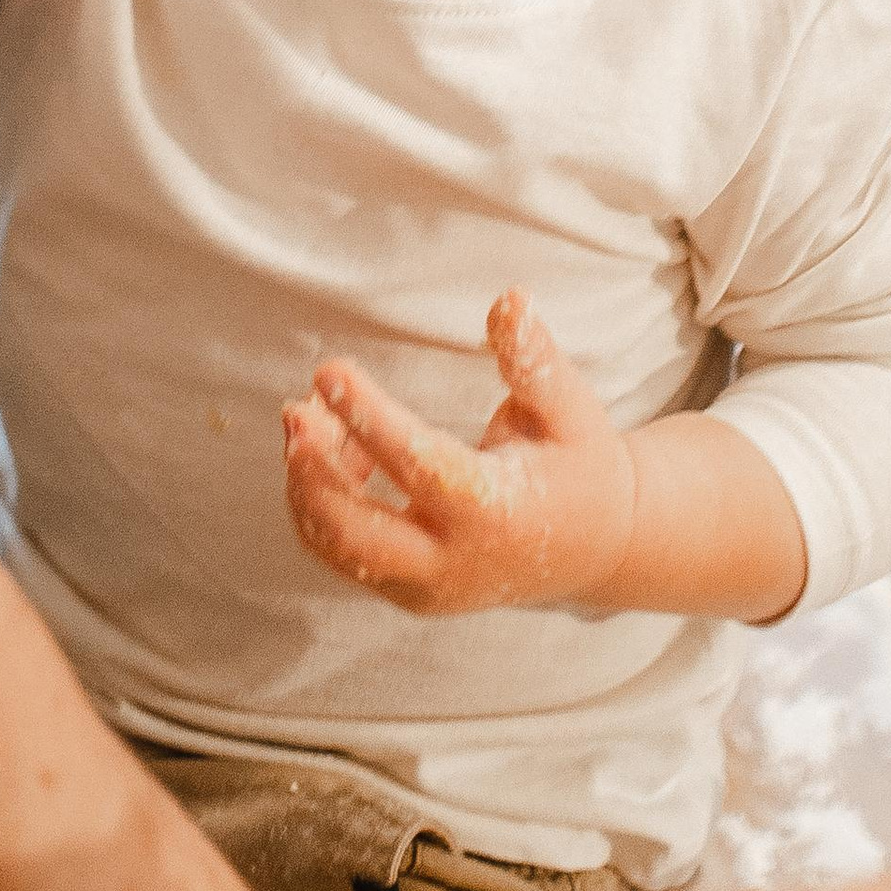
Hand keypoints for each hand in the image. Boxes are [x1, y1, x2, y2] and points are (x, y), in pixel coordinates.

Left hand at [282, 289, 637, 612]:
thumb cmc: (579, 463)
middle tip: (294, 410)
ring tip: (305, 413)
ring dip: (309, 481)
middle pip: (357, 533)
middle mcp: (456, 563)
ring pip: (340, 544)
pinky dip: (321, 502)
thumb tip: (510, 300)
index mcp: (499, 514)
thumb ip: (535, 362)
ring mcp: (428, 587)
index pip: (419, 466)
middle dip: (313, 474)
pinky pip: (344, 551)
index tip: (328, 369)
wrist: (596, 545)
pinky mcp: (409, 590)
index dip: (367, 417)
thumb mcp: (570, 409)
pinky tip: (333, 444)